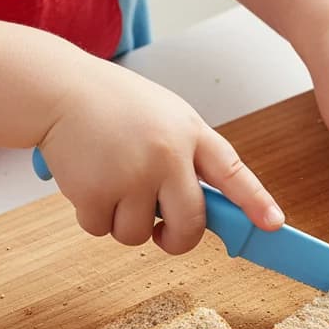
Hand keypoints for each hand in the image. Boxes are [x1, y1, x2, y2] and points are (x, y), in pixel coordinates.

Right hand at [38, 58, 283, 253]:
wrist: (55, 88)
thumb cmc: (113, 105)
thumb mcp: (165, 117)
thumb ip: (188, 157)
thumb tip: (202, 212)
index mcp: (189, 133)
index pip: (233, 172)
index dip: (255, 202)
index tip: (273, 225)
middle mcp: (167, 154)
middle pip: (191, 225)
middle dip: (178, 240)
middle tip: (165, 235)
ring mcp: (132, 175)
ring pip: (139, 235)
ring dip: (123, 222)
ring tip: (109, 181)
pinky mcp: (96, 192)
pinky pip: (101, 230)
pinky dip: (92, 216)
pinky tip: (85, 181)